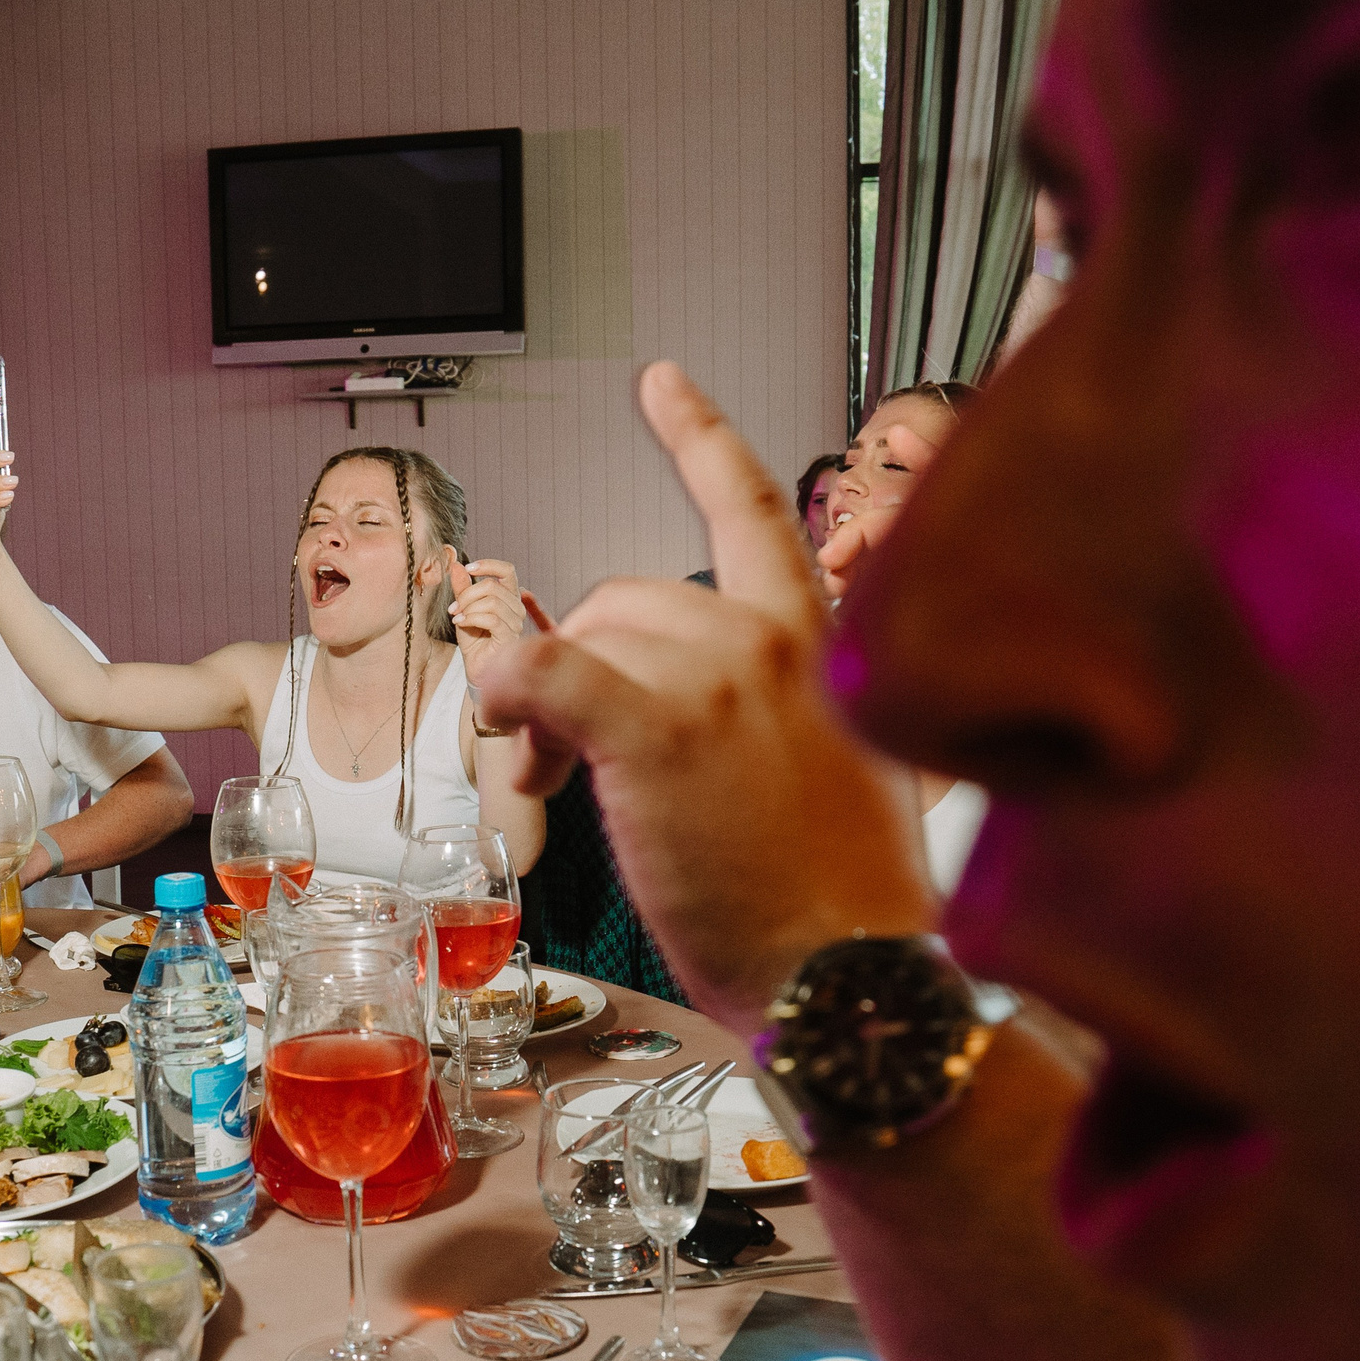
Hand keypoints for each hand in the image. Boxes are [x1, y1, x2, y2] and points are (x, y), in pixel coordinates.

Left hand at [448, 557, 534, 680]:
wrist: (476, 667)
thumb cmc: (474, 639)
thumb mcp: (464, 608)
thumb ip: (462, 587)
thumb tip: (456, 565)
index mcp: (509, 597)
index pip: (507, 571)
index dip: (488, 565)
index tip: (469, 568)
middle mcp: (517, 608)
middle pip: (492, 586)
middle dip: (467, 594)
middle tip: (454, 608)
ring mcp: (516, 623)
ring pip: (491, 601)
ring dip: (468, 608)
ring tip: (457, 618)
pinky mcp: (510, 637)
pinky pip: (492, 619)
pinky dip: (471, 618)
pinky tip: (461, 623)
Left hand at [472, 362, 933, 1023]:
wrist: (857, 977)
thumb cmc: (843, 902)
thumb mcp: (839, 771)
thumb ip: (769, 710)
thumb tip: (671, 710)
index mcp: (823, 639)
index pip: (754, 508)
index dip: (699, 439)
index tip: (660, 383)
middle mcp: (772, 637)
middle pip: (625, 597)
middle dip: (583, 669)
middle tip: (570, 767)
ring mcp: (718, 676)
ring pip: (581, 641)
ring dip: (543, 711)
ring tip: (558, 792)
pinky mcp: (657, 731)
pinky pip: (545, 671)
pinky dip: (506, 689)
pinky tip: (503, 720)